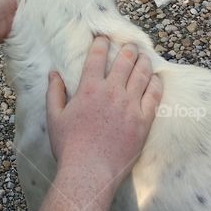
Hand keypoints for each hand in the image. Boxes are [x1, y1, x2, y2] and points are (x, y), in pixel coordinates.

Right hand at [46, 38, 161, 184]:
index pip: (97, 57)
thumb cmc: (69, 147)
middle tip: (130, 45)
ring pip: (142, 74)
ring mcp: (130, 105)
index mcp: (89, 88)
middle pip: (125, 61)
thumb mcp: (54, 117)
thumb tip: (53, 73)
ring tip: (145, 57)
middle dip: (128, 49)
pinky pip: (155, 95)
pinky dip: (156, 83)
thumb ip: (54, 92)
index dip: (102, 43)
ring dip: (144, 62)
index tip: (104, 38)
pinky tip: (156, 79)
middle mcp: (111, 92)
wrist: (90, 172)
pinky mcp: (144, 120)